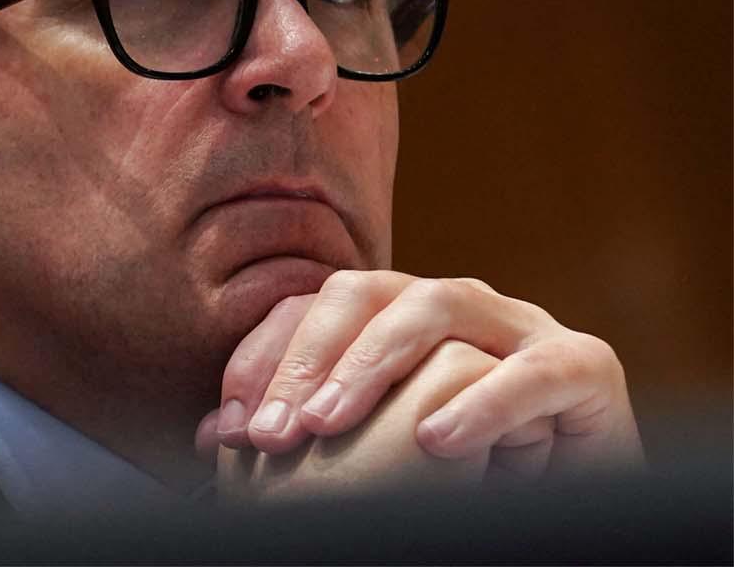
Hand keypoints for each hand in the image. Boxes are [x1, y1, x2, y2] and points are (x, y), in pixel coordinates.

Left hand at [206, 271, 643, 482]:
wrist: (571, 505)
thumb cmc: (458, 477)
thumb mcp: (368, 450)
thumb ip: (303, 429)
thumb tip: (213, 436)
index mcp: (399, 314)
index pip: (316, 306)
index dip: (266, 355)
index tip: (229, 425)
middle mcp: (457, 305)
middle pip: (368, 293)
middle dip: (309, 358)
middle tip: (272, 431)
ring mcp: (522, 327)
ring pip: (439, 304)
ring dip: (374, 362)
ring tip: (328, 424)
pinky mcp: (585, 366)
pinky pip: (533, 372)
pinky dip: (481, 403)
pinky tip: (434, 440)